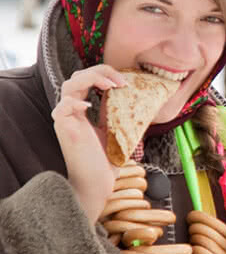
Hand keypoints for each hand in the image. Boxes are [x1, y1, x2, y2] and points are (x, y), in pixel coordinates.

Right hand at [52, 65, 125, 225]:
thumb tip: (136, 94)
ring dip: (91, 79)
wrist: (99, 182)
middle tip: (122, 81)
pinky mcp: (64, 130)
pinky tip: (90, 104)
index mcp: (82, 108)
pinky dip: (74, 102)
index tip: (126, 82)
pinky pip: (62, 108)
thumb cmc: (107, 158)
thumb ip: (117, 110)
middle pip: (77, 76)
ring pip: (69, 86)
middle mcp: (72, 111)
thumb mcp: (116, 127)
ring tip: (111, 85)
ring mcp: (66, 119)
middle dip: (100, 72)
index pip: (87, 78)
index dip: (105, 74)